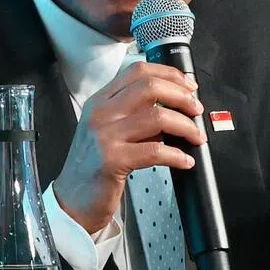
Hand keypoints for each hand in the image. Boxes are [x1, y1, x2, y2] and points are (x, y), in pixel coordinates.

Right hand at [53, 62, 203, 234]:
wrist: (73, 198)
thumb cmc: (94, 165)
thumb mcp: (106, 130)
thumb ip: (132, 114)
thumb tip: (172, 107)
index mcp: (99, 102)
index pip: (136, 72)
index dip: (169, 74)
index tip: (188, 87)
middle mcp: (99, 113)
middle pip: (149, 87)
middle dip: (182, 97)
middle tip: (196, 111)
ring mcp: (104, 136)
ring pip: (157, 116)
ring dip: (186, 126)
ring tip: (195, 137)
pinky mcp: (111, 160)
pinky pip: (155, 151)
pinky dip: (178, 156)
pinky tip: (184, 161)